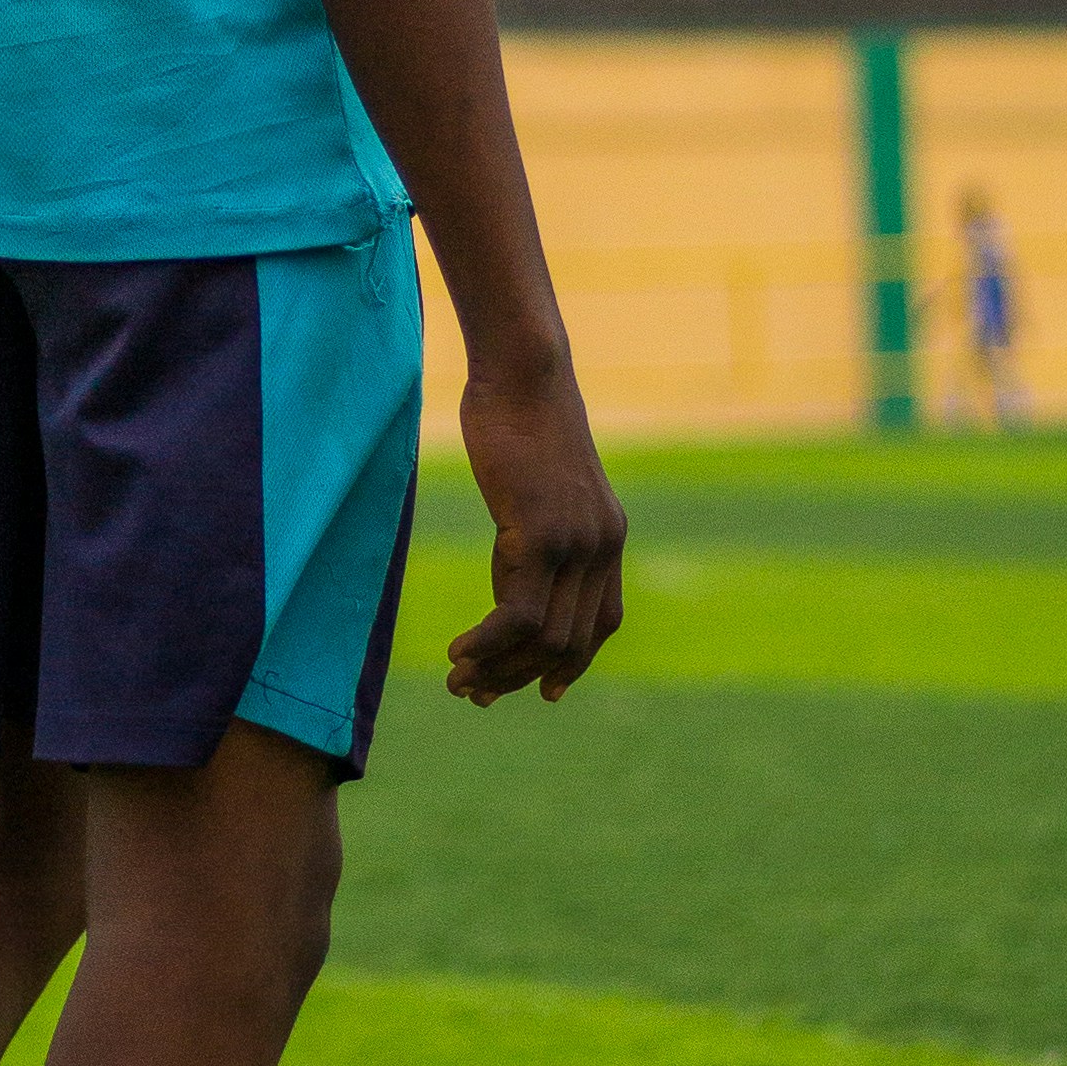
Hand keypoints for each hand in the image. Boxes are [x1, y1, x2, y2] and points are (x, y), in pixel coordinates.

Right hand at [445, 346, 626, 705]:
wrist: (523, 372)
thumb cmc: (519, 416)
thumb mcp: (538, 483)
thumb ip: (539, 526)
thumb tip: (519, 556)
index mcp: (608, 535)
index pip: (603, 622)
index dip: (573, 664)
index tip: (543, 691)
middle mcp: (602, 546)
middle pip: (570, 642)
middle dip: (520, 676)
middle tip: (475, 693)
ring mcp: (576, 543)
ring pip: (544, 638)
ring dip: (498, 669)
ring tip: (459, 679)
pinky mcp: (541, 535)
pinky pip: (517, 615)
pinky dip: (487, 644)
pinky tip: (459, 651)